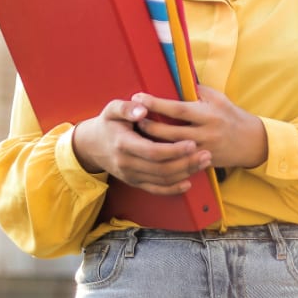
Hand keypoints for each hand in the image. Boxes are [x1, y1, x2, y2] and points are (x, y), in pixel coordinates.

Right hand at [71, 97, 212, 195]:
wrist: (92, 146)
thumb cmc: (108, 123)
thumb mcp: (112, 109)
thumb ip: (127, 108)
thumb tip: (143, 109)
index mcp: (123, 144)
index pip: (152, 151)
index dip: (174, 150)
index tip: (192, 143)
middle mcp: (126, 163)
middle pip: (161, 168)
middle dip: (186, 163)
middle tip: (206, 154)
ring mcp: (130, 175)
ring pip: (162, 180)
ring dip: (185, 173)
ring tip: (204, 163)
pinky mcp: (134, 182)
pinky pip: (155, 190)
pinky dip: (173, 189)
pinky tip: (188, 182)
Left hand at [131, 86, 268, 169]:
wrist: (251, 142)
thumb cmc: (231, 115)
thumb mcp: (217, 98)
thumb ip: (195, 90)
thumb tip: (173, 79)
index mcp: (208, 114)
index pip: (177, 109)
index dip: (156, 103)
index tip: (138, 97)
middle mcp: (205, 133)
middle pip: (170, 132)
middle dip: (148, 125)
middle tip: (131, 118)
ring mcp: (203, 151)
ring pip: (171, 150)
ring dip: (152, 142)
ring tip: (135, 134)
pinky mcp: (202, 163)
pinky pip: (179, 162)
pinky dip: (163, 156)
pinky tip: (150, 152)